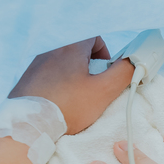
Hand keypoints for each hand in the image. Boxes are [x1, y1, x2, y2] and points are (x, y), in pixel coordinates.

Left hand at [10, 36, 133, 134]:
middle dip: (90, 66)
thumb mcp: (103, 91)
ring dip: (74, 75)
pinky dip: (58, 83)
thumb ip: (123, 73)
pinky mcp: (28, 78)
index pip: (94, 37)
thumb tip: (135, 62)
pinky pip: (48, 74)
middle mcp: (51, 50)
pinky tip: (60, 102)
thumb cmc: (67, 107)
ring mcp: (36, 64)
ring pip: (63, 62)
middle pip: (78, 50)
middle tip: (94, 87)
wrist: (28, 125)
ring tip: (76, 98)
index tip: (106, 72)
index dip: (105, 53)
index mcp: (70, 48)